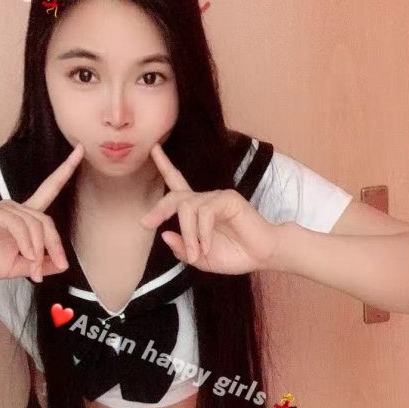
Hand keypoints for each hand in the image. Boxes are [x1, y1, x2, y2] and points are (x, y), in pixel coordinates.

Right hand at [0, 145, 84, 280]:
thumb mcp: (19, 267)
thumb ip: (40, 264)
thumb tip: (62, 264)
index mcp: (24, 217)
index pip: (49, 190)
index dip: (65, 170)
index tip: (81, 150)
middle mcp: (16, 208)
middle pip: (47, 221)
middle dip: (56, 245)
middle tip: (56, 266)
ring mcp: (5, 209)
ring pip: (36, 225)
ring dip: (39, 249)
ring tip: (33, 270)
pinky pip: (19, 225)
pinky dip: (27, 243)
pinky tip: (27, 255)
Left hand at [140, 144, 278, 274]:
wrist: (261, 256)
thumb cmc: (234, 255)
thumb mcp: (200, 259)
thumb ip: (182, 249)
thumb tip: (164, 234)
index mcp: (198, 211)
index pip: (177, 184)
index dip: (165, 165)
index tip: (153, 148)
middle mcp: (205, 200)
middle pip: (175, 196)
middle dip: (159, 209)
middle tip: (146, 223)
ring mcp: (217, 197)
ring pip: (188, 208)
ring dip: (188, 234)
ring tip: (196, 253)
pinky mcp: (228, 199)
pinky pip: (205, 213)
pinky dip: (202, 232)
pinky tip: (207, 246)